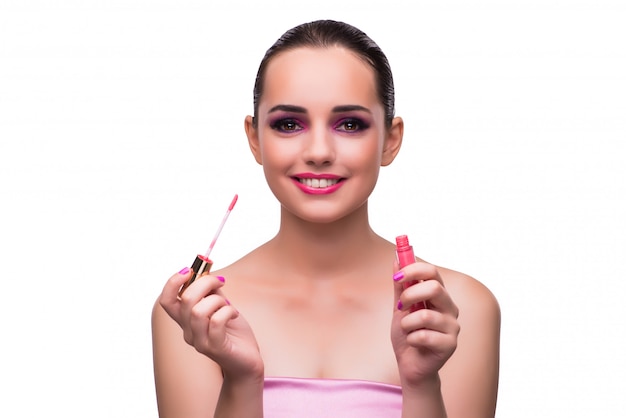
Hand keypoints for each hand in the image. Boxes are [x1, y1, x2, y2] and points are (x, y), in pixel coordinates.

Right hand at [158, 269, 263, 380]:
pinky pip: (216, 322)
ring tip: (228, 305)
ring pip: (198, 311)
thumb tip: (205, 272)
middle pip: (186, 300)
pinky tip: (234, 314)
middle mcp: (188, 332)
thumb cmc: (233, 333)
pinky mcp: (215, 348)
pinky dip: (228, 311)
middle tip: (220, 281)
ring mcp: (200, 342)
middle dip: (205, 282)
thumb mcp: (221, 306)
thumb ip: (211, 292)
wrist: (247, 361)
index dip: (173, 282)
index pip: (166, 301)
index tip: (189, 269)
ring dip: (217, 300)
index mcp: (185, 321)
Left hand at [391, 261, 459, 387]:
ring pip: (426, 315)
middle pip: (435, 288)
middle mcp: (449, 308)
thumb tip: (396, 260)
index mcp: (439, 295)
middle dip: (410, 295)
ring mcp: (453, 326)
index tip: (396, 276)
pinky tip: (413, 343)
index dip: (413, 270)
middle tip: (400, 306)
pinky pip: (424, 335)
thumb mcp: (400, 308)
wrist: (410, 364)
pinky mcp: (450, 345)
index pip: (432, 272)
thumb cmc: (408, 334)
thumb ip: (400, 286)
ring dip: (407, 323)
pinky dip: (411, 339)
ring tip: (406, 330)